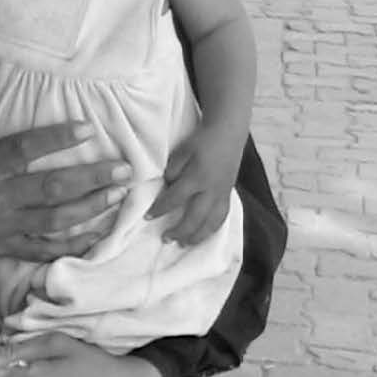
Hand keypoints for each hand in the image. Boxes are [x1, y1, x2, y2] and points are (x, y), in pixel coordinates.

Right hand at [0, 122, 131, 280]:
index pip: (25, 150)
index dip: (58, 139)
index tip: (88, 129)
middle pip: (52, 188)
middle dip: (91, 178)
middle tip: (123, 169)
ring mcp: (3, 227)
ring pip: (55, 219)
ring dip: (90, 208)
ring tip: (118, 195)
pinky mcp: (5, 247)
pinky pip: (44, 248)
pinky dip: (71, 245)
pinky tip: (97, 236)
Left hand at [149, 126, 239, 244]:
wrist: (228, 132)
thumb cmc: (201, 140)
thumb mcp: (182, 151)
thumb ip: (173, 170)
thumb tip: (166, 187)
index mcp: (198, 176)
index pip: (175, 198)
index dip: (160, 209)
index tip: (148, 217)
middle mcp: (212, 189)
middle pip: (195, 217)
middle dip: (180, 231)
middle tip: (166, 239)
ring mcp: (222, 194)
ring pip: (211, 222)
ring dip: (197, 236)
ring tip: (184, 244)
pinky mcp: (229, 194)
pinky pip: (222, 217)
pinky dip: (212, 229)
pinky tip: (203, 236)